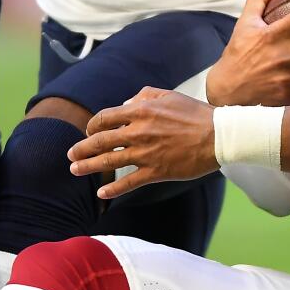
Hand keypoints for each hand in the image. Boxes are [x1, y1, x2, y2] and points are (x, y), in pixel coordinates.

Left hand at [68, 88, 218, 198]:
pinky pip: (128, 183)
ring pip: (109, 162)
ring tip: (75, 170)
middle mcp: (139, 132)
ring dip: (88, 166)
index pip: (105, 117)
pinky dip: (113, 190)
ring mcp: (146, 153)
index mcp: (141, 111)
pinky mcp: (156, 171)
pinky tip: (101, 194)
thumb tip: (125, 103)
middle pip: (100, 141)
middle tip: (71, 154)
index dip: (92, 125)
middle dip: (81, 148)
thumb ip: (144, 95)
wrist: (218, 135)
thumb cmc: (195, 114)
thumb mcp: (169, 96)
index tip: (89, 131)